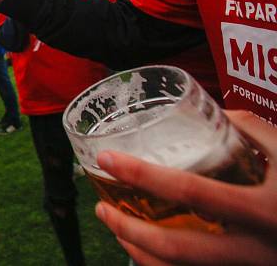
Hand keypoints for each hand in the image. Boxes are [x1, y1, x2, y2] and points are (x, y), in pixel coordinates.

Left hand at [94, 110, 276, 264]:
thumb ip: (257, 131)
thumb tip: (219, 111)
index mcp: (265, 210)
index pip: (190, 191)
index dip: (143, 175)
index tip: (107, 159)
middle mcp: (255, 250)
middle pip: (176, 249)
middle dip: (129, 231)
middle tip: (101, 209)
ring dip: (140, 253)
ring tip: (116, 227)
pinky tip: (148, 251)